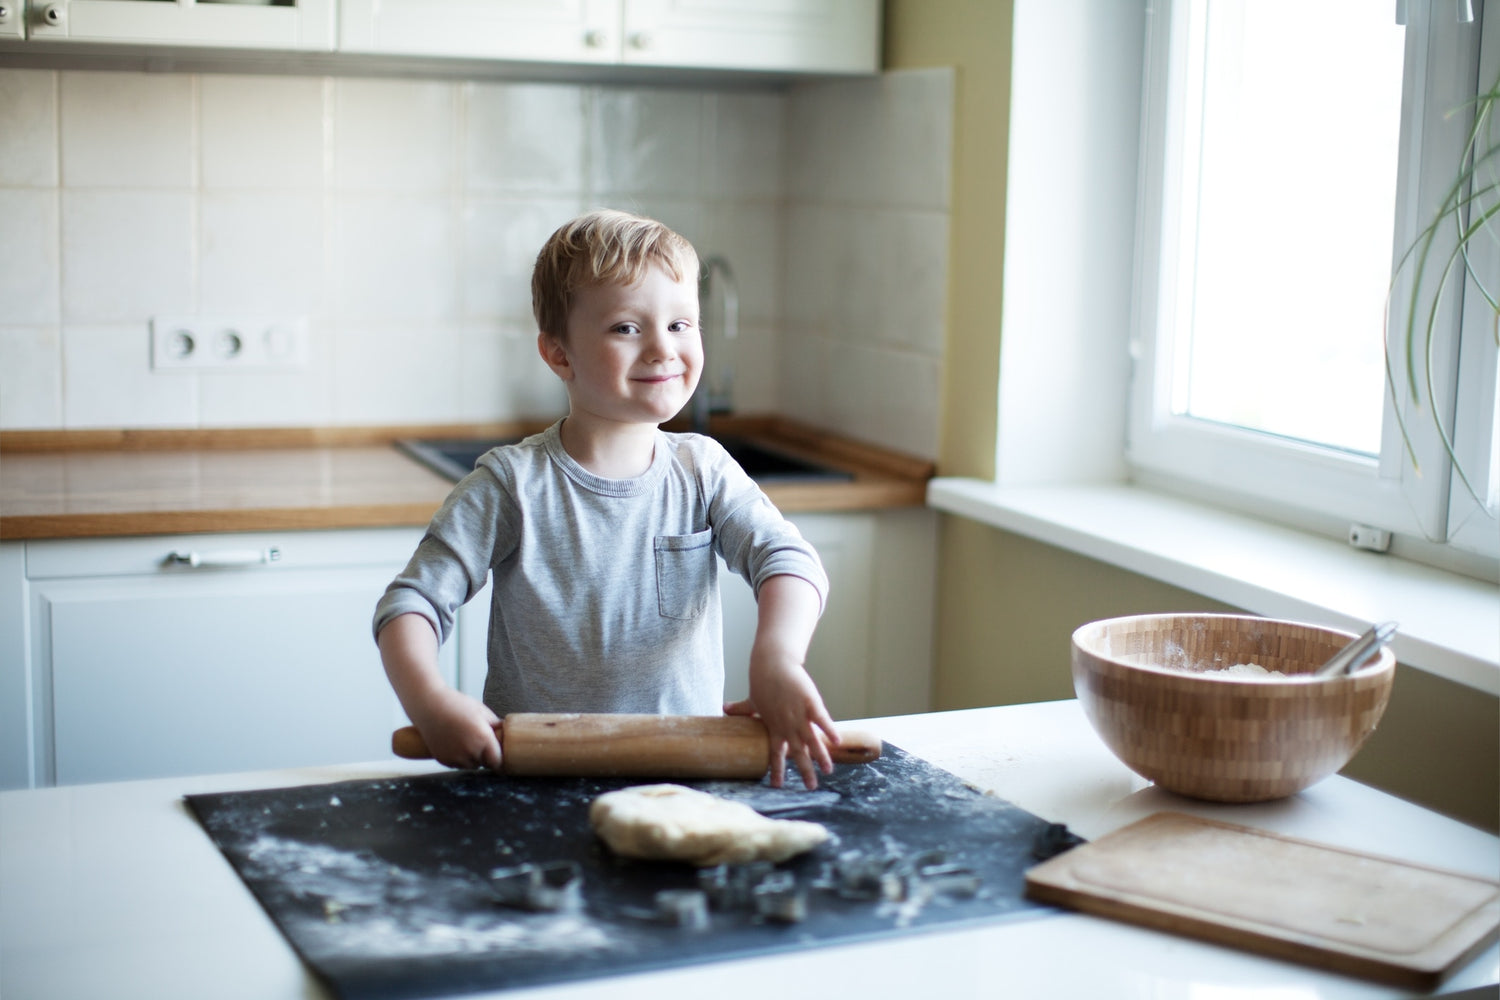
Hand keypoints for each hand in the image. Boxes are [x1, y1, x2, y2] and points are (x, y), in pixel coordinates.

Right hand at [408, 687, 501, 770]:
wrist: (429, 705)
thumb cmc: (457, 704)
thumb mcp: (482, 711)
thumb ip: (496, 725)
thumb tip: (506, 734)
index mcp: (483, 738)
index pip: (498, 761)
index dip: (499, 758)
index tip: (499, 755)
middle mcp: (470, 751)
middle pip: (484, 764)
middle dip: (486, 756)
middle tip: (481, 741)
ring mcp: (455, 757)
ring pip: (471, 765)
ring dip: (472, 758)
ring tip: (467, 740)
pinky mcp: (443, 759)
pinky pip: (457, 764)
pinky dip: (459, 758)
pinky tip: (456, 743)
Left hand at [727, 656, 839, 789]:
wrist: (772, 663)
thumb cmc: (763, 681)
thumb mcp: (752, 700)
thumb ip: (742, 709)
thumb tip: (725, 708)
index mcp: (774, 727)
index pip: (775, 754)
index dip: (776, 770)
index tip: (777, 786)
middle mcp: (787, 725)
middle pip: (797, 752)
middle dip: (805, 771)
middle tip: (811, 788)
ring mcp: (799, 715)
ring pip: (811, 740)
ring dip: (820, 756)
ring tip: (827, 770)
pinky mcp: (810, 703)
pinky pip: (821, 719)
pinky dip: (829, 730)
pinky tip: (836, 741)